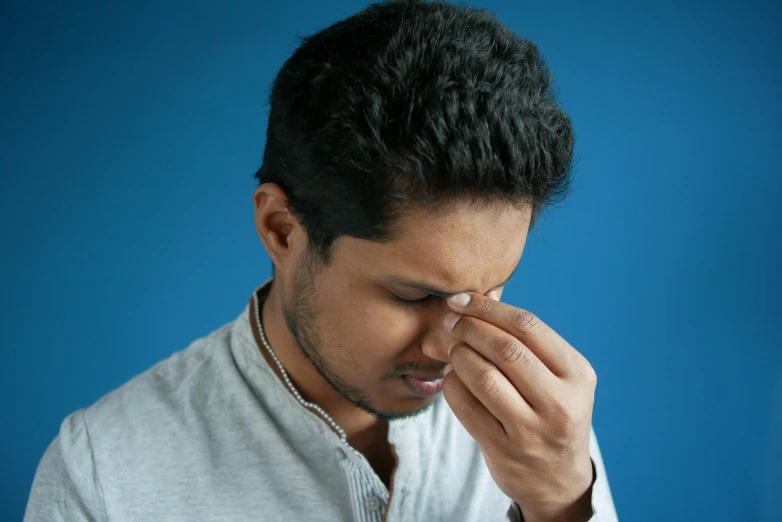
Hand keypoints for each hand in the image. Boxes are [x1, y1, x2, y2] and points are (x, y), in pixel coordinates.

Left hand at [441, 290, 596, 521]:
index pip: (528, 326)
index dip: (489, 308)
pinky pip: (466, 406)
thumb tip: (474, 297)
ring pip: (483, 377)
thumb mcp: (552, 375)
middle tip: (451, 321)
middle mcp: (560, 402)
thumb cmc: (550, 412)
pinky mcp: (504, 451)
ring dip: (458, 355)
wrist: (558, 481)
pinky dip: (452, 384)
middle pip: (505, 349)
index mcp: (577, 374)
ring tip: (452, 348)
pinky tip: (451, 376)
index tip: (461, 299)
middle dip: (470, 328)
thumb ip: (516, 337)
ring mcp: (532, 430)